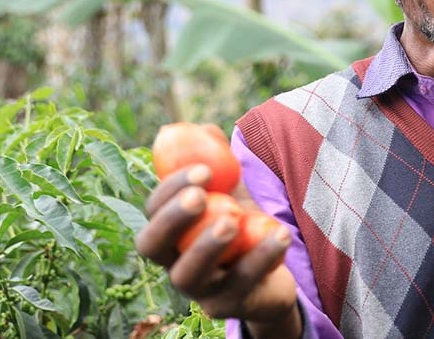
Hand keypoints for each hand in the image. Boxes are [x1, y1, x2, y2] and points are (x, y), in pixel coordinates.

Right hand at [134, 165, 301, 336]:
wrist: (273, 269)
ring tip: (233, 219)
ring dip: (208, 246)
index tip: (203, 169)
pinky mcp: (227, 307)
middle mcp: (171, 262)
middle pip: (152, 247)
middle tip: (201, 196)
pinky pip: (242, 284)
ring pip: (189, 275)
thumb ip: (218, 160)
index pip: (152, 211)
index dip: (170, 189)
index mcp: (167, 232)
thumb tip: (205, 127)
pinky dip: (262, 256)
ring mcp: (197, 290)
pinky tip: (281, 232)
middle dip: (173, 219)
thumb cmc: (244, 221)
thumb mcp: (232, 190)